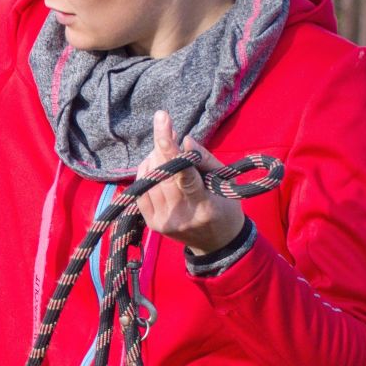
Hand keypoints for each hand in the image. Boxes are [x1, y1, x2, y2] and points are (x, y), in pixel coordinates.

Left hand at [134, 111, 242, 251]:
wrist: (217, 244)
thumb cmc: (225, 206)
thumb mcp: (225, 181)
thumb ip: (204, 159)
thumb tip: (182, 139)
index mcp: (204, 206)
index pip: (183, 174)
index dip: (170, 147)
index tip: (162, 121)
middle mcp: (181, 216)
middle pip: (162, 172)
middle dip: (163, 147)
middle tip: (169, 133)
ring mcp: (163, 222)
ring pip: (149, 177)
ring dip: (154, 158)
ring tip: (167, 154)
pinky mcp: (151, 224)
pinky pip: (140, 188)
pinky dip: (147, 172)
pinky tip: (158, 168)